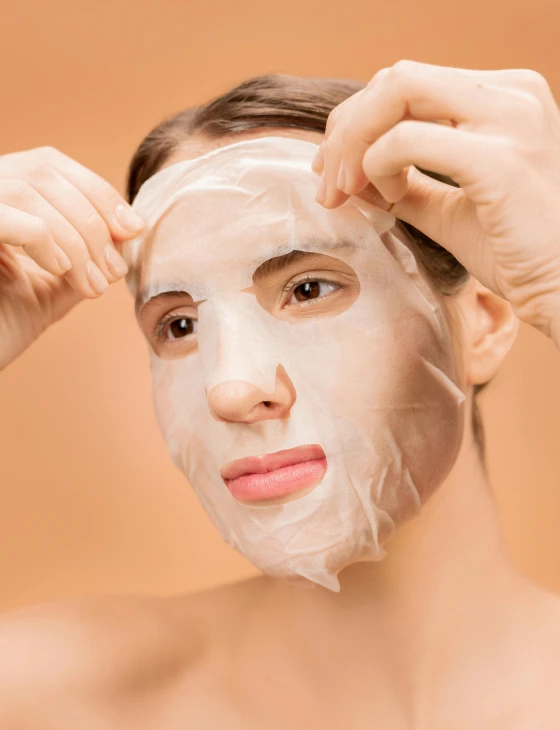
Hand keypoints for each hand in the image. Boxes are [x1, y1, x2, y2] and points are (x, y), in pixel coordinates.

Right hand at [0, 146, 144, 370]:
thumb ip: (81, 258)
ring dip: (76, 239)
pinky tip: (59, 270)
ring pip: (29, 192)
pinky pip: (7, 218)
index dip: (98, 192)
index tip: (132, 229)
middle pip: (43, 172)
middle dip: (93, 220)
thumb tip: (123, 237)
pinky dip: (44, 240)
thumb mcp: (51, 287)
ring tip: (93, 282)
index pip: (50, 166)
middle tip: (113, 269)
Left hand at [313, 61, 559, 345]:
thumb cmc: (514, 251)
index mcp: (503, 98)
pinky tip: (385, 197)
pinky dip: (378, 165)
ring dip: (353, 142)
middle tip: (327, 180)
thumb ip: (403, 185)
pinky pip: (408, 140)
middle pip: (396, 79)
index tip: (332, 169)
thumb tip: (348, 175)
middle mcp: (511, 94)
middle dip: (346, 128)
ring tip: (345, 190)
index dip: (357, 120)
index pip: (408, 83)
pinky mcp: (500, 159)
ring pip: (397, 91)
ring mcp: (510, 120)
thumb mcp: (448, 209)